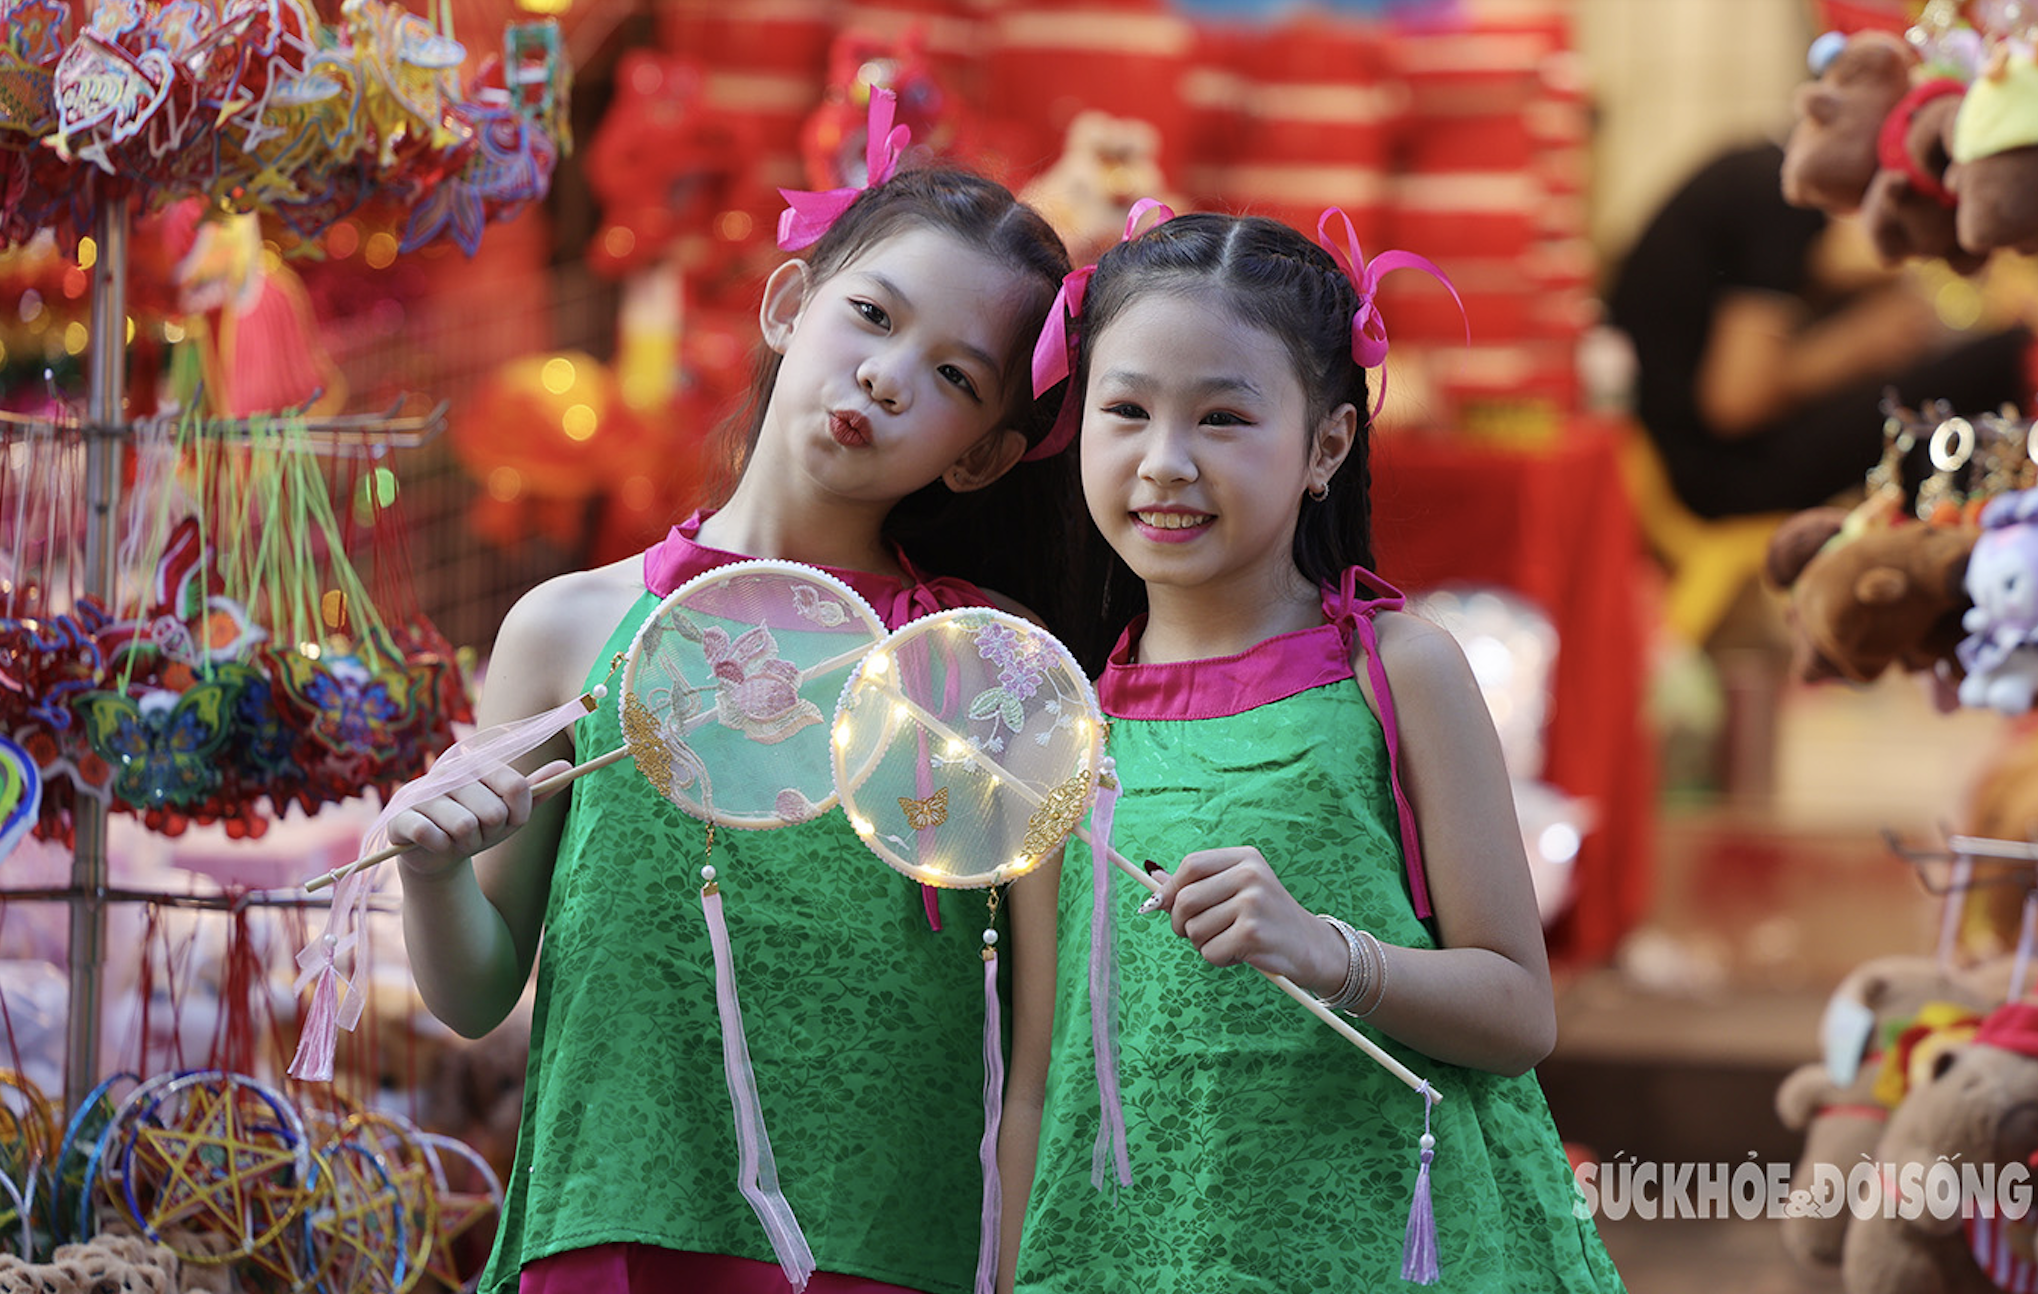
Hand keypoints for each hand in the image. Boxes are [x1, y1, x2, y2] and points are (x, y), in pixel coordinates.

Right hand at [389, 759, 571, 879]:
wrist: (436, 853)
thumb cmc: (479, 827)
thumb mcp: (511, 812)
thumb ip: (537, 790)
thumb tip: (568, 768)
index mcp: (478, 764)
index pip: (516, 786)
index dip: (519, 813)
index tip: (510, 820)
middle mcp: (449, 772)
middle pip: (492, 812)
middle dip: (489, 833)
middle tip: (476, 833)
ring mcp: (422, 792)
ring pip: (464, 827)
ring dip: (465, 844)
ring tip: (456, 839)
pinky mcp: (400, 816)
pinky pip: (430, 835)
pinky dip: (440, 847)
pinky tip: (435, 843)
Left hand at [1148, 846, 1347, 990]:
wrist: (1311, 946)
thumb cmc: (1266, 919)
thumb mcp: (1236, 891)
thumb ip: (1196, 886)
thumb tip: (1152, 880)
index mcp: (1245, 858)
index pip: (1190, 865)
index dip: (1171, 888)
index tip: (1166, 905)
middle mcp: (1249, 875)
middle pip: (1185, 899)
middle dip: (1180, 922)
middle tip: (1194, 933)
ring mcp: (1252, 903)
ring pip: (1195, 929)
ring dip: (1203, 944)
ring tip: (1229, 940)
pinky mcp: (1252, 933)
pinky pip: (1210, 951)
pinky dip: (1218, 958)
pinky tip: (1240, 953)